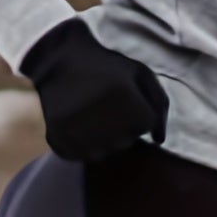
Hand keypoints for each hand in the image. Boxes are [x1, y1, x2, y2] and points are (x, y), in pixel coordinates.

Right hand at [18, 16, 168, 162]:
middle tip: (105, 104)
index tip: (123, 96)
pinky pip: (83, 155)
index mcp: (128, 102)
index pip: (147, 124)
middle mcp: (107, 125)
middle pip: (127, 141)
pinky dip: (83, 143)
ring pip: (106, 151)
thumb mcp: (139, 73)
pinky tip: (77, 123)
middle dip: (123, 126)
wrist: (57, 61)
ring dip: (104, 137)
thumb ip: (159, 104)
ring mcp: (82, 138)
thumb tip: (159, 140)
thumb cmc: (104, 66)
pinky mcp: (62, 144)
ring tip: (91, 113)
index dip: (138, 110)